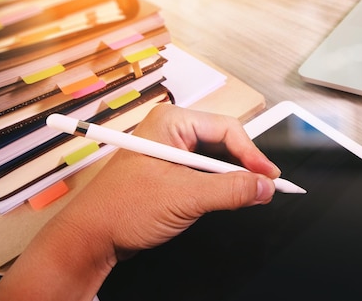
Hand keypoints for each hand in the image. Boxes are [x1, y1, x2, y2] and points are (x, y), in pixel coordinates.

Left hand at [69, 103, 279, 259]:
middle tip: (266, 187)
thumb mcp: (185, 197)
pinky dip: (221, 185)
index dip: (252, 154)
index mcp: (172, 122)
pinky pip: (205, 171)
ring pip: (217, 158)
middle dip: (245, 165)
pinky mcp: (171, 170)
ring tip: (251, 193)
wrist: (91, 238)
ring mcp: (172, 150)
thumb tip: (265, 187)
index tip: (270, 177)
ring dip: (233, 177)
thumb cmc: (124, 209)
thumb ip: (230, 190)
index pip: (227, 129)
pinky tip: (231, 196)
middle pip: (224, 141)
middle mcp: (173, 131)